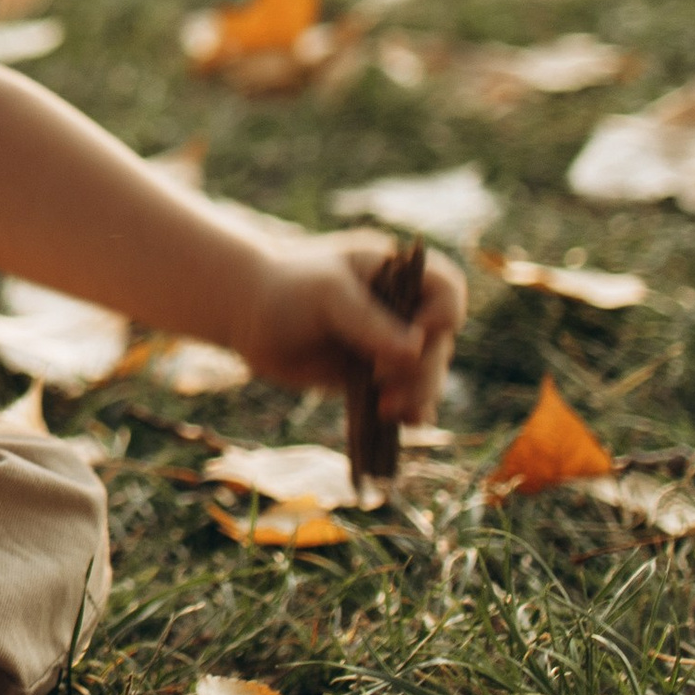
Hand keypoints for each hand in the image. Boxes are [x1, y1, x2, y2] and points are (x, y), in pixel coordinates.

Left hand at [233, 230, 464, 419]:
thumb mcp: (329, 294)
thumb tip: (415, 353)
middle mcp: (401, 309)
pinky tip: (401, 421)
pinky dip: (408, 410)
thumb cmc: (286, 287)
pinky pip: (404, 396)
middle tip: (384, 383)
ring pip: (426, 375)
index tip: (419, 331)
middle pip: (439, 343)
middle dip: (421, 368)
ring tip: (388, 409)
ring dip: (417, 394)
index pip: (447, 290)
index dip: (443, 315)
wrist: (247, 314)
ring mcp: (389, 344)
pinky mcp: (373, 375)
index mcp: (398, 273)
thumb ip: (369, 322)